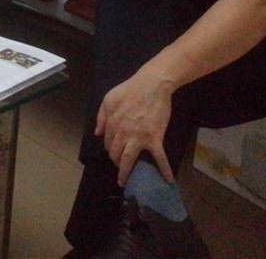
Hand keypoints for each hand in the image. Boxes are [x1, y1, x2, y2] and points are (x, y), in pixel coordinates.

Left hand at [94, 68, 176, 185]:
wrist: (151, 85)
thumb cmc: (129, 90)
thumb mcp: (108, 99)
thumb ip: (101, 117)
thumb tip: (97, 134)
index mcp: (112, 123)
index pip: (107, 142)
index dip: (110, 149)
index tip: (114, 153)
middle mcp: (122, 132)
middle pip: (115, 153)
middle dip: (116, 162)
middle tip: (120, 168)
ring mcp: (138, 136)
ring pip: (129, 159)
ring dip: (126, 172)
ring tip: (126, 181)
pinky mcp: (154, 137)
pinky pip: (159, 157)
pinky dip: (164, 169)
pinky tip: (168, 180)